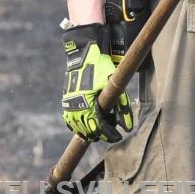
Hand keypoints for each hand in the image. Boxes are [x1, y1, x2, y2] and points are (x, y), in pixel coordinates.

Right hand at [62, 23, 132, 141]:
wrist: (83, 56)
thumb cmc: (100, 69)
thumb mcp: (114, 85)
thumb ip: (122, 105)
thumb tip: (128, 126)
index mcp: (88, 105)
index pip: (100, 128)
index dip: (110, 134)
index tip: (118, 136)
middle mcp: (76, 109)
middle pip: (90, 132)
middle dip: (103, 134)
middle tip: (113, 132)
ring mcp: (69, 107)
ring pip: (80, 130)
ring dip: (92, 132)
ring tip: (104, 125)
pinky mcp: (66, 104)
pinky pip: (72, 123)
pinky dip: (81, 127)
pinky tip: (90, 124)